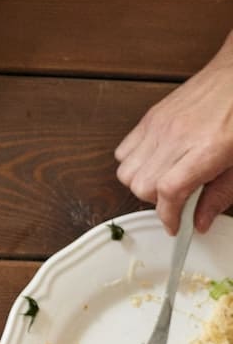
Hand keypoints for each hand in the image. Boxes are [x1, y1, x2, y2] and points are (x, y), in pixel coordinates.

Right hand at [116, 43, 232, 231]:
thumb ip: (221, 194)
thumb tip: (201, 221)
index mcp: (207, 149)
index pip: (169, 192)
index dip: (169, 216)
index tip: (175, 226)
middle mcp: (177, 137)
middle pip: (142, 186)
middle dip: (157, 201)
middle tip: (178, 198)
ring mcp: (159, 125)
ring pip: (126, 172)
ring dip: (142, 183)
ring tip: (165, 179)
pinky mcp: (150, 118)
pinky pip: (122, 151)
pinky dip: (133, 163)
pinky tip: (156, 162)